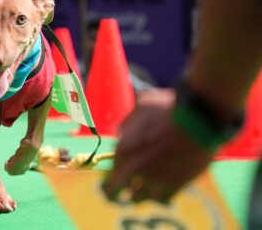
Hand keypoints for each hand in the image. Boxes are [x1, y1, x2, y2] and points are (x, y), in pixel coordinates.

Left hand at [101, 88, 213, 203]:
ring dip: (139, 195)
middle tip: (119, 195)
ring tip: (140, 193)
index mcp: (123, 149)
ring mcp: (154, 179)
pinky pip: (161, 200)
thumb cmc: (167, 109)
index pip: (109, 175)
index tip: (110, 183)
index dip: (109, 181)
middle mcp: (134, 168)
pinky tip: (160, 194)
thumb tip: (121, 131)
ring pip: (139, 198)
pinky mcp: (175, 186)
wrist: (198, 120)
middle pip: (118, 192)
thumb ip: (128, 121)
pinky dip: (159, 197)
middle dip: (117, 194)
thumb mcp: (142, 106)